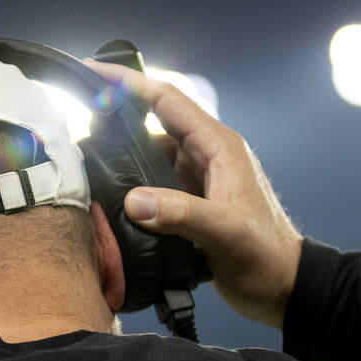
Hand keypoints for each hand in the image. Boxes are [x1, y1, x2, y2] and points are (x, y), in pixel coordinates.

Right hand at [83, 60, 302, 329]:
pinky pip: (151, 182)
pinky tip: (107, 196)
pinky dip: (128, 184)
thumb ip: (182, 214)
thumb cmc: (265, 256)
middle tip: (77, 127)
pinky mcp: (188, 201)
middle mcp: (205, 155)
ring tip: (84, 164)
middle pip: (151, 123)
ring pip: (147, 154)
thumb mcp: (226, 232)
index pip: (167, 100)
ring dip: (119, 156)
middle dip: (114, 119)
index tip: (94, 73)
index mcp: (217, 147)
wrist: (283, 287)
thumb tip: (135, 201)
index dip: (129, 83)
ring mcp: (196, 179)